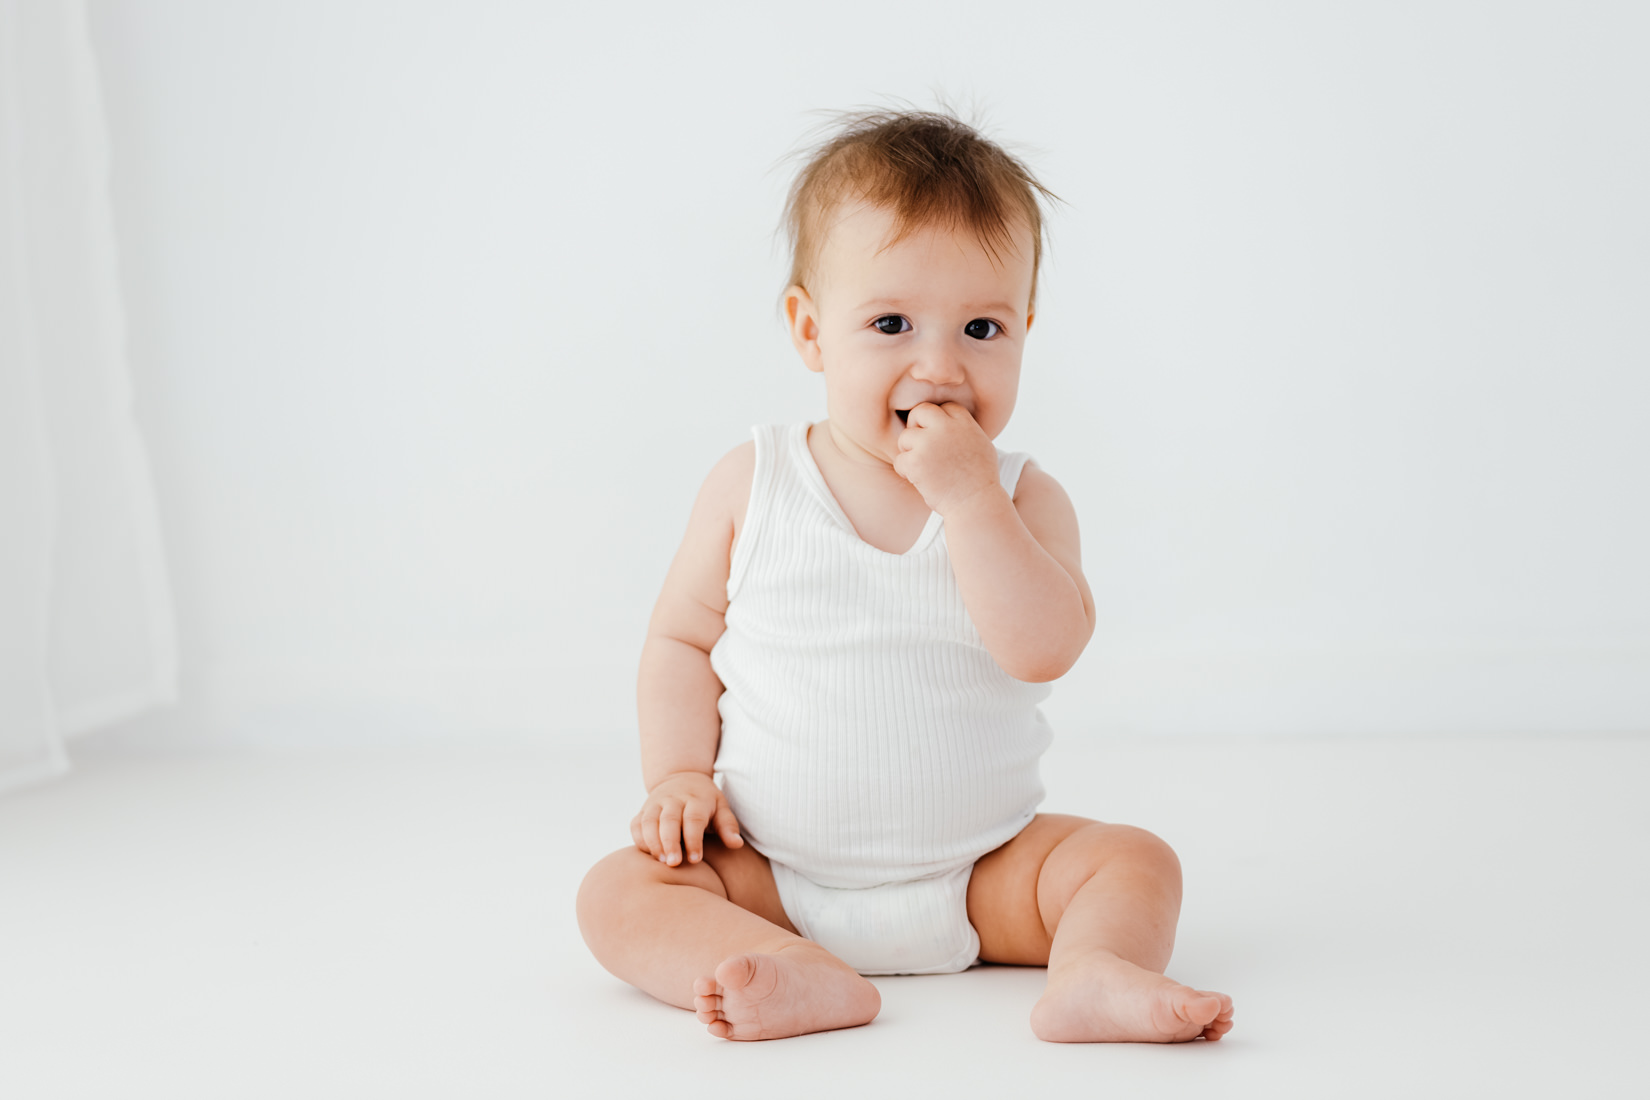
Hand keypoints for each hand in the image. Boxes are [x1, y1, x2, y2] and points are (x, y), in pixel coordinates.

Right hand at [630, 771, 742, 866]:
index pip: (693, 819)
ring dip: (653, 842)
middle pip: (669, 820)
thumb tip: (736, 844)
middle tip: (674, 863)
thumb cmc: (706, 801)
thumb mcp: (721, 807)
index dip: (693, 840)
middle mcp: (673, 799)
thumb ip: (728, 826)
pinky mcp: (643, 810)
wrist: (681, 778)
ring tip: (661, 861)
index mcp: (696, 799)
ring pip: (649, 821)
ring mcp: (655, 804)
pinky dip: (639, 839)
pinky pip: (636, 825)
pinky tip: (648, 854)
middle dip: (670, 842)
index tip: (696, 860)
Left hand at [893, 402, 1003, 516]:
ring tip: (922, 468)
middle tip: (921, 445)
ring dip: (909, 452)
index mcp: (965, 423)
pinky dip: (904, 471)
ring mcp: (929, 443)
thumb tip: (950, 422)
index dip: (939, 422)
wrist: (976, 504)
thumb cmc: (980, 481)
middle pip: (921, 411)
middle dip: (916, 426)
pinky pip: (899, 459)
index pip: (945, 408)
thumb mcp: (981, 446)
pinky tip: (917, 479)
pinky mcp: (916, 461)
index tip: (940, 438)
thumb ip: (965, 430)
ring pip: (905, 436)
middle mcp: (947, 428)